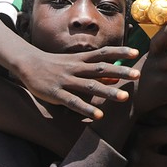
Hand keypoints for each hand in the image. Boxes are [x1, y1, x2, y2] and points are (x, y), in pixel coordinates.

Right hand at [15, 46, 139, 119]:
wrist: (28, 64)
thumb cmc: (55, 65)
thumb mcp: (74, 64)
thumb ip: (93, 69)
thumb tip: (115, 75)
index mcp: (80, 59)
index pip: (104, 53)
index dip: (120, 52)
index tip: (136, 51)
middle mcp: (76, 68)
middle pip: (101, 68)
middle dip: (120, 71)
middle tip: (138, 74)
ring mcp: (66, 81)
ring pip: (90, 86)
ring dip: (108, 91)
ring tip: (125, 98)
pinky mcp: (57, 94)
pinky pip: (74, 102)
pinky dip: (86, 108)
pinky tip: (99, 115)